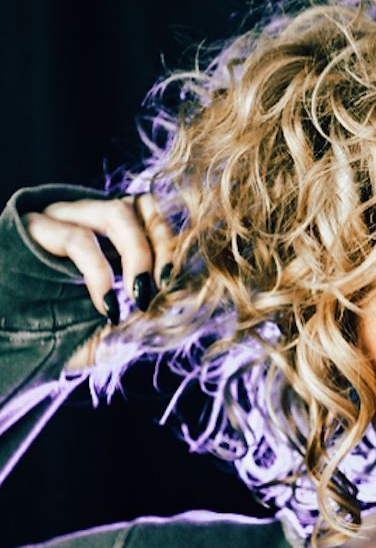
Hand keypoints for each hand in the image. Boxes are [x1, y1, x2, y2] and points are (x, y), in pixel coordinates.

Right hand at [21, 193, 177, 370]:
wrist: (2, 343)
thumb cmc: (59, 333)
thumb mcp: (112, 330)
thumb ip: (146, 318)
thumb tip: (184, 308)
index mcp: (111, 234)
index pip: (156, 213)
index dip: (176, 241)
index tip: (182, 282)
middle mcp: (89, 217)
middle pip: (143, 204)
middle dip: (165, 244)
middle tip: (167, 285)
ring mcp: (61, 218)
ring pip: (116, 212)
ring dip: (139, 255)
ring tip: (141, 296)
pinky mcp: (32, 229)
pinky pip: (78, 238)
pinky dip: (100, 272)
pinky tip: (106, 305)